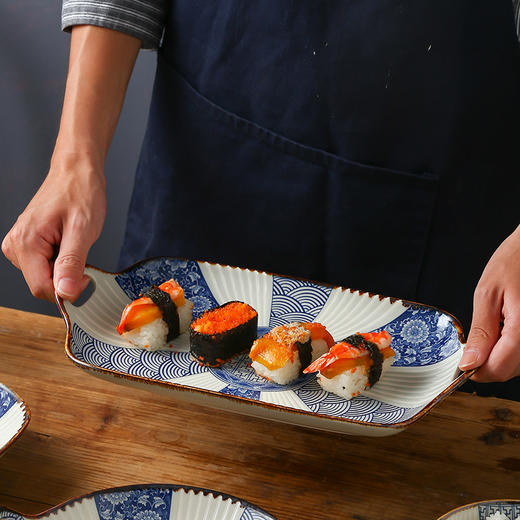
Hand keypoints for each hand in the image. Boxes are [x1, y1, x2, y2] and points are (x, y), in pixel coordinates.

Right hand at [2, 155, 105, 301]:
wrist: (76, 173)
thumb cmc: (80, 194)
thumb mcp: (82, 230)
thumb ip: (72, 263)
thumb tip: (66, 292)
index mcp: (25, 243)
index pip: (42, 288)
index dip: (68, 289)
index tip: (87, 276)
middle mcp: (16, 246)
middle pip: (43, 284)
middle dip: (67, 276)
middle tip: (81, 251)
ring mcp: (20, 246)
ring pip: (46, 277)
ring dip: (65, 267)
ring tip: (73, 242)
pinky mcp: (28, 245)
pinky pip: (46, 266)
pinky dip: (62, 261)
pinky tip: (68, 242)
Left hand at [459, 225, 519, 381]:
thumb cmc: (515, 261)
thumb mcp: (488, 294)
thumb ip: (481, 332)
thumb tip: (470, 362)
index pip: (500, 368)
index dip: (477, 370)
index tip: (464, 362)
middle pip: (510, 371)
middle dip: (488, 363)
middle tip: (474, 343)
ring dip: (501, 357)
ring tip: (493, 329)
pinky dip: (513, 348)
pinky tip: (506, 329)